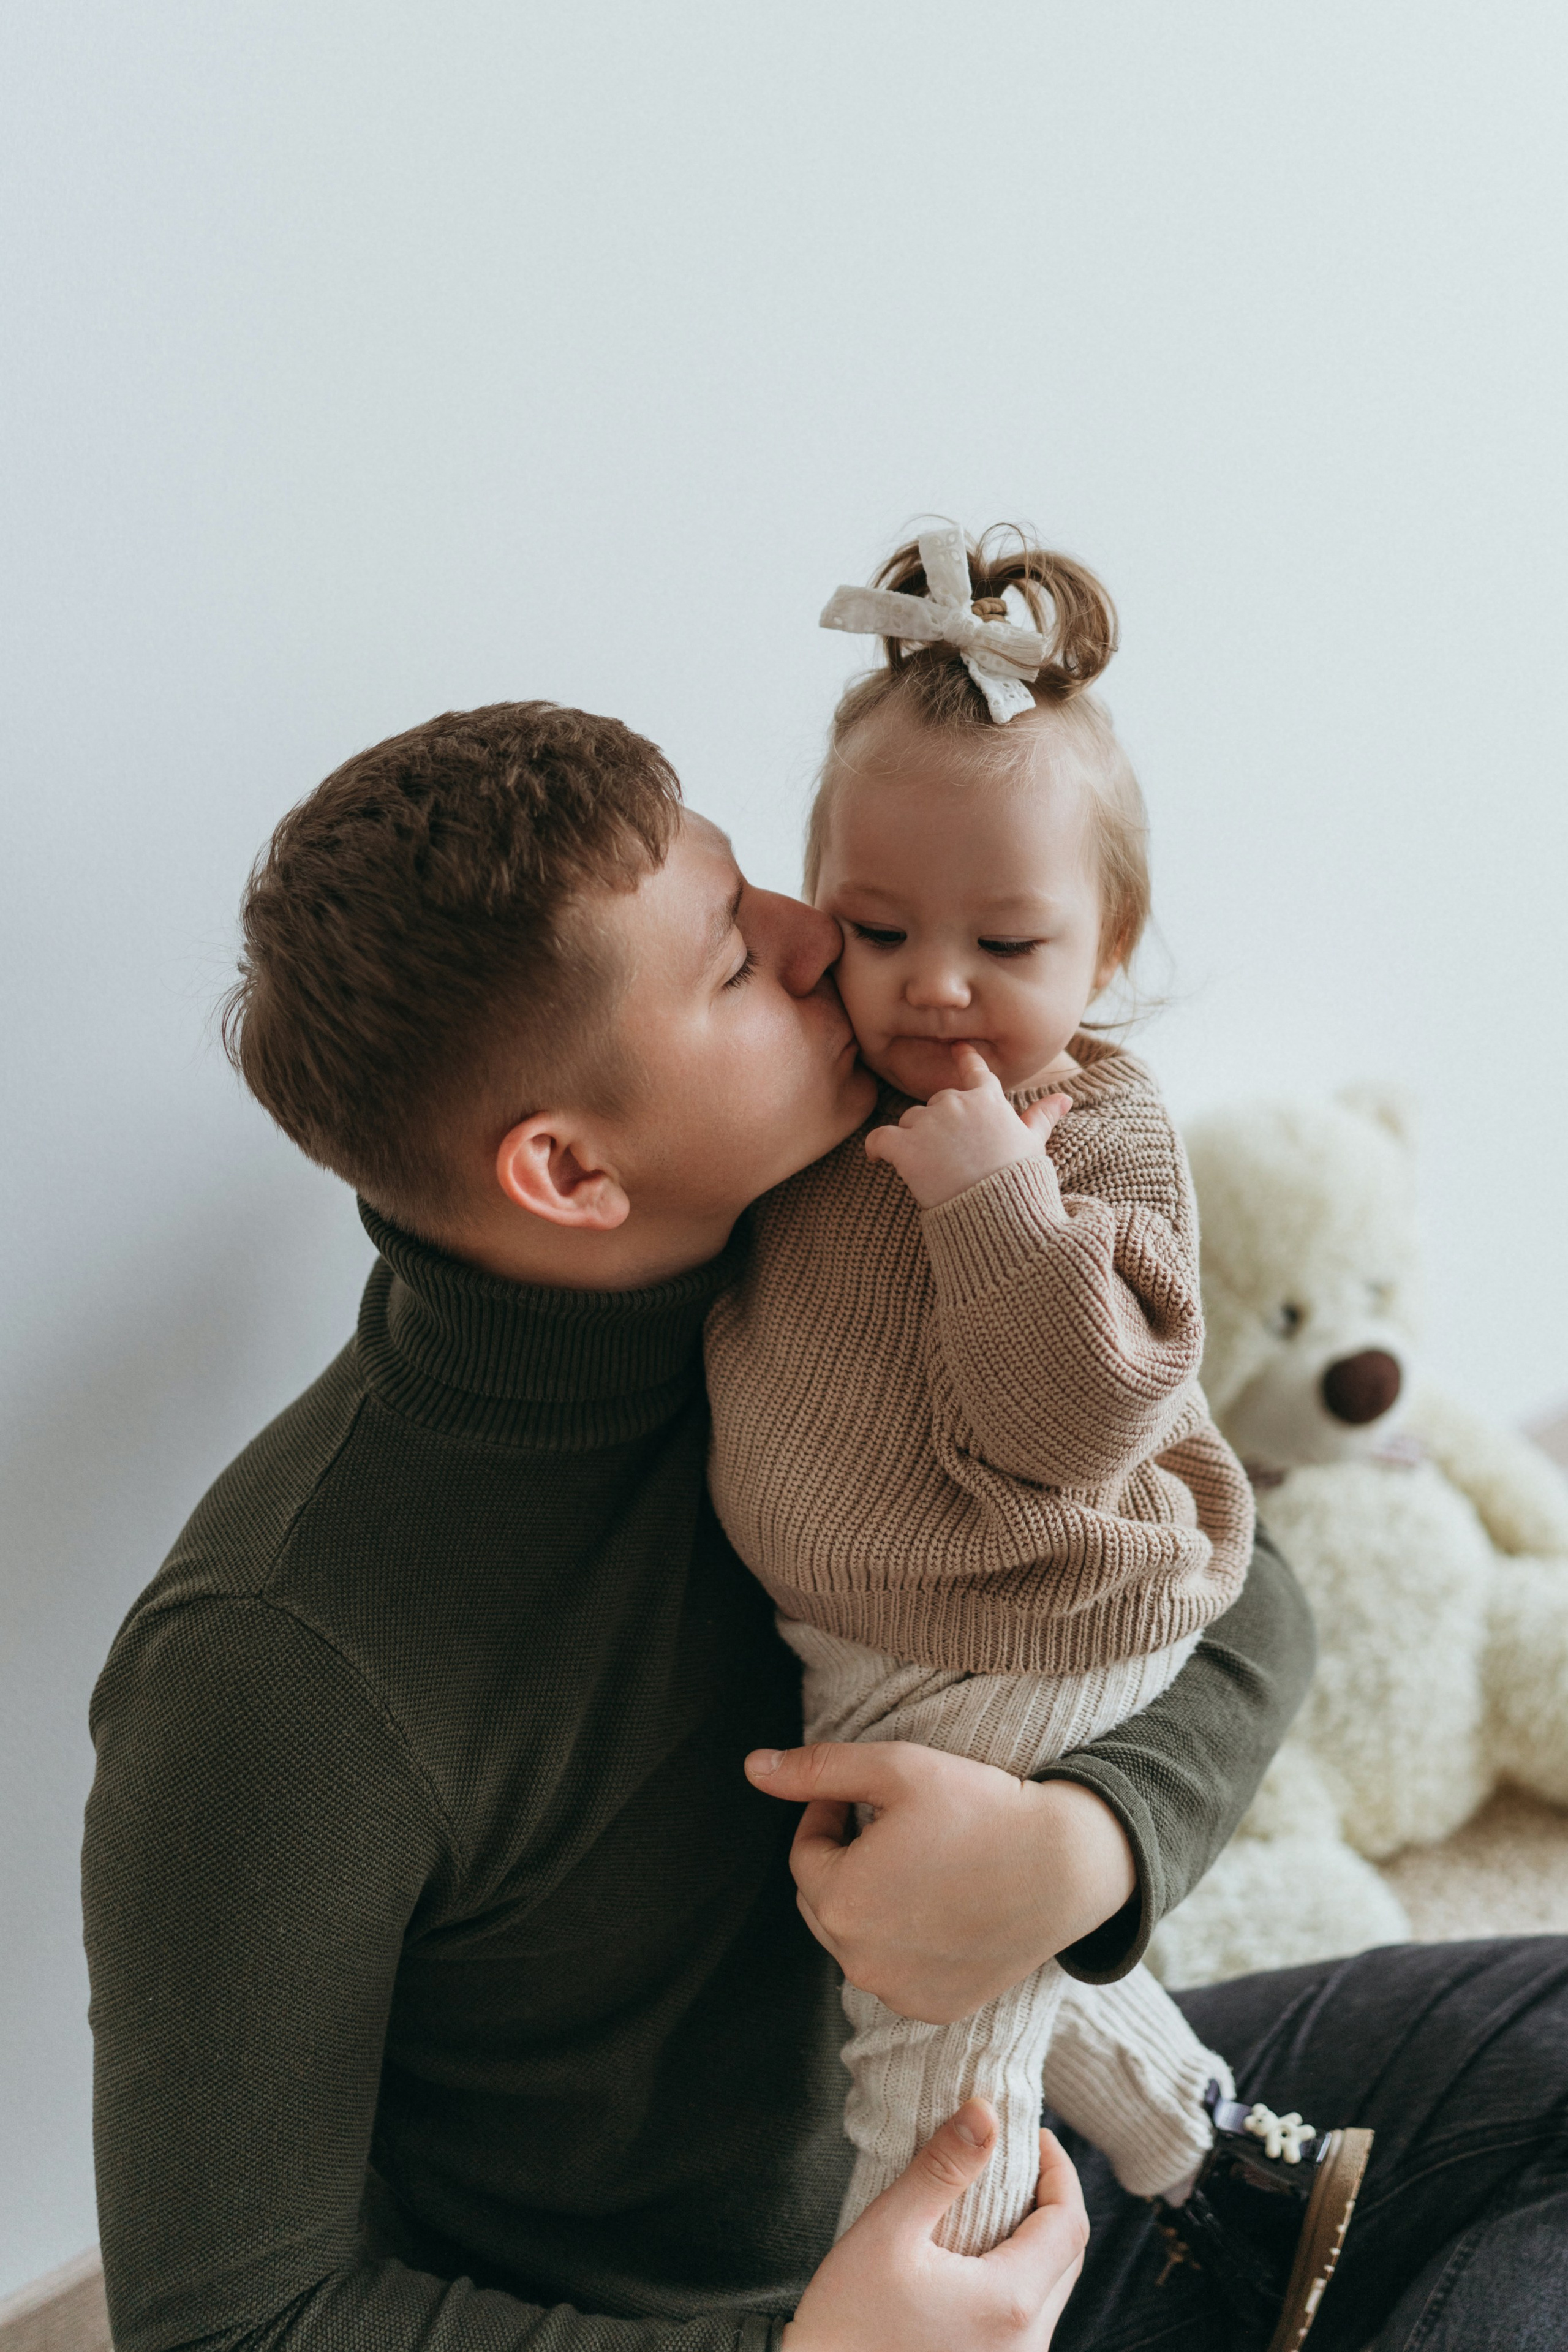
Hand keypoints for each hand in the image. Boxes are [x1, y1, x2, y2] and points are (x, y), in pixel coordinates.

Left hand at [745, 1741, 1136, 2021]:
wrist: (1067, 1866)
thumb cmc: (981, 1809)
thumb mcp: (896, 1768)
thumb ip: (818, 1769)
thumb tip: (753, 1767)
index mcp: (840, 1901)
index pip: (805, 1851)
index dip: (829, 1813)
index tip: (864, 1794)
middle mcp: (859, 1961)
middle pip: (823, 1900)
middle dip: (844, 1860)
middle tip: (892, 1827)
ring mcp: (898, 1993)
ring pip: (856, 1938)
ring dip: (870, 1902)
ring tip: (918, 1864)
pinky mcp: (935, 2009)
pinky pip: (894, 1972)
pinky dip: (904, 1942)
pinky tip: (942, 1906)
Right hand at [781, 2100, 1088, 2351]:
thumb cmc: (848, 2324)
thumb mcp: (888, 2232)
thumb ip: (941, 2169)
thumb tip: (985, 2113)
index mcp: (1010, 2303)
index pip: (1069, 2223)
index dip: (1059, 2169)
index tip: (1032, 2134)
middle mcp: (1027, 2342)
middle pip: (1068, 2256)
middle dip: (1051, 2199)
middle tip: (1015, 2158)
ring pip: (1050, 2287)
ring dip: (1034, 2238)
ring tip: (993, 2197)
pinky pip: (1027, 2315)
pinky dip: (1017, 2273)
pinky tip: (977, 2251)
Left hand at [863, 1044, 1069, 1208]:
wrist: (1000, 1212)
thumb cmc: (1020, 1179)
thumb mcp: (1033, 1144)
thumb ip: (1042, 1117)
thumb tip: (1065, 1098)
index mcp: (988, 1099)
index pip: (975, 1071)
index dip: (966, 1059)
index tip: (958, 1049)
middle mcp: (956, 1102)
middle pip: (938, 1103)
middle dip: (941, 1124)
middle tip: (952, 1156)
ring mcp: (929, 1123)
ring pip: (910, 1121)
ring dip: (915, 1138)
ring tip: (932, 1168)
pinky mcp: (905, 1147)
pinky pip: (880, 1139)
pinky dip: (876, 1148)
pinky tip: (877, 1159)